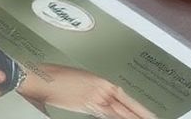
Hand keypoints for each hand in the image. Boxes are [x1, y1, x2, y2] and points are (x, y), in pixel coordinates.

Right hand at [37, 65, 155, 118]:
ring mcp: (93, 99)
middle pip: (125, 108)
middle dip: (140, 116)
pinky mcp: (85, 106)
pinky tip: (122, 118)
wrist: (40, 78)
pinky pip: (105, 115)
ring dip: (130, 117)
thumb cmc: (54, 75)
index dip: (139, 108)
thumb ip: (94, 88)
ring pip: (118, 113)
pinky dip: (115, 117)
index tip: (150, 115)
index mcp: (100, 81)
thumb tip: (101, 97)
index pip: (126, 98)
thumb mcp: (79, 78)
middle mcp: (100, 90)